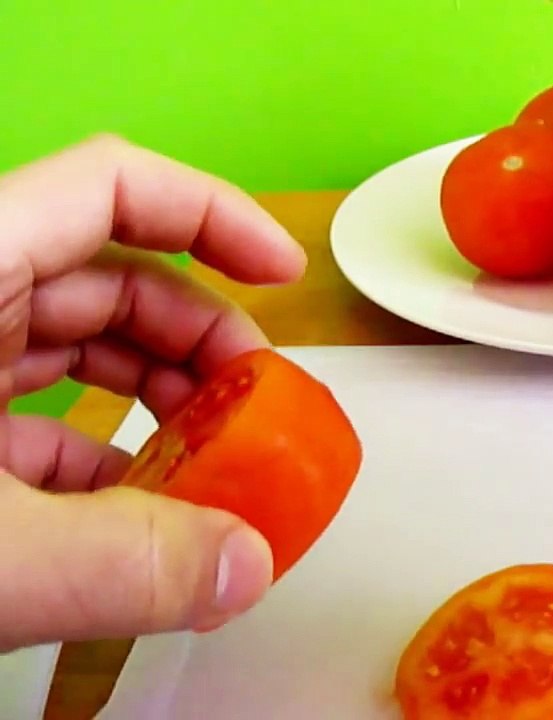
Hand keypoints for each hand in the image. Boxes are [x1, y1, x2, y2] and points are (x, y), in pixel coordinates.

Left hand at [0, 135, 306, 651]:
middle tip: (257, 404)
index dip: (212, 215)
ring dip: (154, 403)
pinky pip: (26, 413)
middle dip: (199, 341)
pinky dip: (92, 455)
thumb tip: (243, 568)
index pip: (109, 185)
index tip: (285, 272)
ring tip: (209, 466)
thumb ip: (121, 561)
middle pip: (107, 278)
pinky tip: (131, 514)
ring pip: (68, 349)